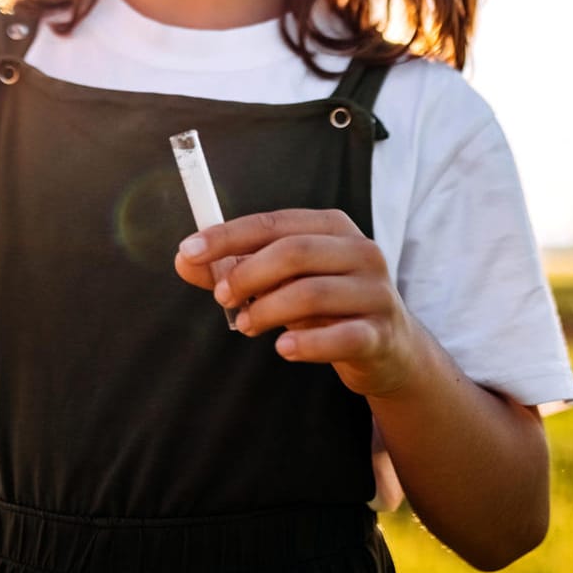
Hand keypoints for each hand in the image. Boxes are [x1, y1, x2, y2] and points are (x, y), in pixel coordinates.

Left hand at [173, 209, 422, 397]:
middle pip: (294, 252)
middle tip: (222, 298)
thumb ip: (235, 270)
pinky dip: (306, 344)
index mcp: (333, 227)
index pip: (274, 223)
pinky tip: (284, 348)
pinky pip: (341, 337)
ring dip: (267, 310)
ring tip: (247, 325)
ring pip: (312, 293)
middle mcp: (360, 251)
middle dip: (247, 274)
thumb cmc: (326, 306)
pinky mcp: (381, 333)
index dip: (228, 236)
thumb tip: (184, 260)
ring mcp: (375, 292)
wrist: (389, 349)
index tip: (190, 250)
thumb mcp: (282, 282)